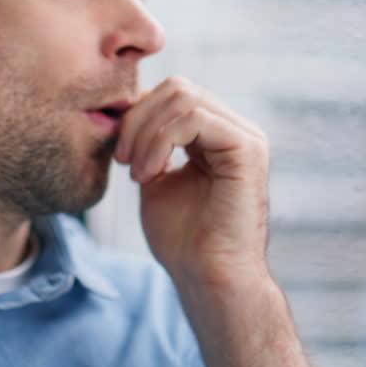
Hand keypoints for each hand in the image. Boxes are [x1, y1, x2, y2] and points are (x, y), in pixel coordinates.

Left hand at [114, 77, 271, 286]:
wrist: (206, 279)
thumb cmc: (182, 240)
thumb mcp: (155, 178)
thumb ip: (149, 142)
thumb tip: (128, 106)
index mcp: (217, 134)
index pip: (173, 93)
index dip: (138, 114)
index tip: (118, 154)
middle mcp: (236, 130)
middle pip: (177, 88)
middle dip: (138, 119)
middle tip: (122, 159)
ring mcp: (246, 137)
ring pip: (183, 97)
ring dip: (146, 133)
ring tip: (137, 172)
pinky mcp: (247, 149)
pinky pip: (194, 118)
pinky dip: (160, 141)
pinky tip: (150, 174)